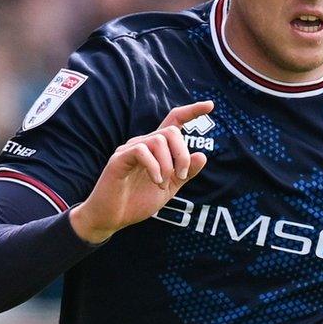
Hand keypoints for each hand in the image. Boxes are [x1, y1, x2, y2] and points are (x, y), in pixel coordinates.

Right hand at [70, 101, 213, 243]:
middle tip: (180, 176)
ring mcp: (130, 149)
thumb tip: (202, 155)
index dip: (192, 112)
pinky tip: (156, 181)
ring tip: (163, 183)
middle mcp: (143, 143)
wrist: (112, 218)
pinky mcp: (119, 159)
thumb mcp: (170, 188)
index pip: (174, 121)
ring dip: (168, 164)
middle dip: (182, 153)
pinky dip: (154, 167)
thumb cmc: (137, 201)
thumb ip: (186, 173)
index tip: (210, 105)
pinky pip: (141, 151)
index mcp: (157, 149)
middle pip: (171, 131)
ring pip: (158, 140)